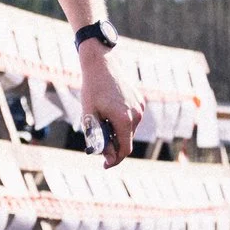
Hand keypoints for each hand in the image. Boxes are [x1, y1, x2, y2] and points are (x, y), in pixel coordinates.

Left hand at [79, 42, 142, 165]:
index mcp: (124, 120)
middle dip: (113, 146)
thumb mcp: (89, 115)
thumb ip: (98, 137)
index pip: (124, 150)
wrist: (101, 64)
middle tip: (98, 144)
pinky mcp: (140, 101)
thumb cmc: (92, 89)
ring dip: (117, 133)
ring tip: (101, 123)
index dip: (114, 160)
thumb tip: (105, 155)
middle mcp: (136, 115)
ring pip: (129, 130)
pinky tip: (108, 112)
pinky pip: (132, 119)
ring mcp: (140, 108)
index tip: (104, 165)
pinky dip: (121, 123)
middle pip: (127, 141)